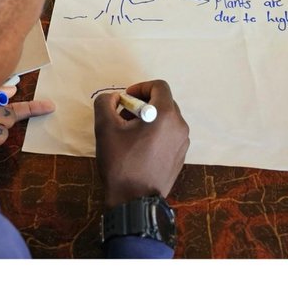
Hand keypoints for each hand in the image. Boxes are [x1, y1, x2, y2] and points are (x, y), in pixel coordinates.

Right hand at [94, 80, 189, 208]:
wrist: (134, 201)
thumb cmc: (121, 163)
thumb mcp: (104, 128)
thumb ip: (106, 103)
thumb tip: (114, 98)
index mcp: (166, 114)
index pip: (159, 86)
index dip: (140, 87)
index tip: (125, 100)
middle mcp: (180, 125)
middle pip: (164, 102)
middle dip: (143, 104)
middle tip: (124, 116)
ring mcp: (183, 143)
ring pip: (167, 119)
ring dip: (149, 119)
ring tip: (130, 134)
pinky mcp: (181, 157)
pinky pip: (169, 135)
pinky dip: (156, 133)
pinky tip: (139, 148)